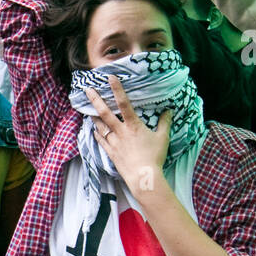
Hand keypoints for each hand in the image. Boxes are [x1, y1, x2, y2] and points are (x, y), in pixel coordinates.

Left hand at [85, 77, 169, 192]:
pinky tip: (93, 129)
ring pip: (100, 126)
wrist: (143, 177)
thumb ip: (165, 122)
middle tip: (87, 90)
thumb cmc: (154, 157)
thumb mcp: (163, 138)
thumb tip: (169, 111)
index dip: (117, 89)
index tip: (110, 77)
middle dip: (95, 100)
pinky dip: (96, 133)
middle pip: (105, 113)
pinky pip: (100, 140)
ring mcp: (114, 142)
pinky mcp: (110, 152)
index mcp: (133, 125)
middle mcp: (121, 132)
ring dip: (93, 116)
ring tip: (87, 109)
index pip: (124, 103)